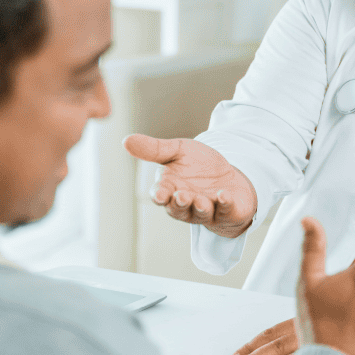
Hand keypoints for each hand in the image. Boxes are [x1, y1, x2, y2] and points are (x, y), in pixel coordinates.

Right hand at [123, 134, 256, 238]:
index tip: (160, 194)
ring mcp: (207, 211)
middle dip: (180, 204)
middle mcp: (186, 204)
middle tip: (182, 196)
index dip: (160, 196)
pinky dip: (225, 204)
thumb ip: (154, 149)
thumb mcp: (178, 151)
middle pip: (179, 209)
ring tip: (201, 201)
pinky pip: (226, 211)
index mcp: (170, 189)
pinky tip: (224, 195)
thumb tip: (125, 140)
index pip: (161, 195)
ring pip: (201, 213)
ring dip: (200, 208)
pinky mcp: (228, 212)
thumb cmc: (198, 165)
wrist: (228, 176)